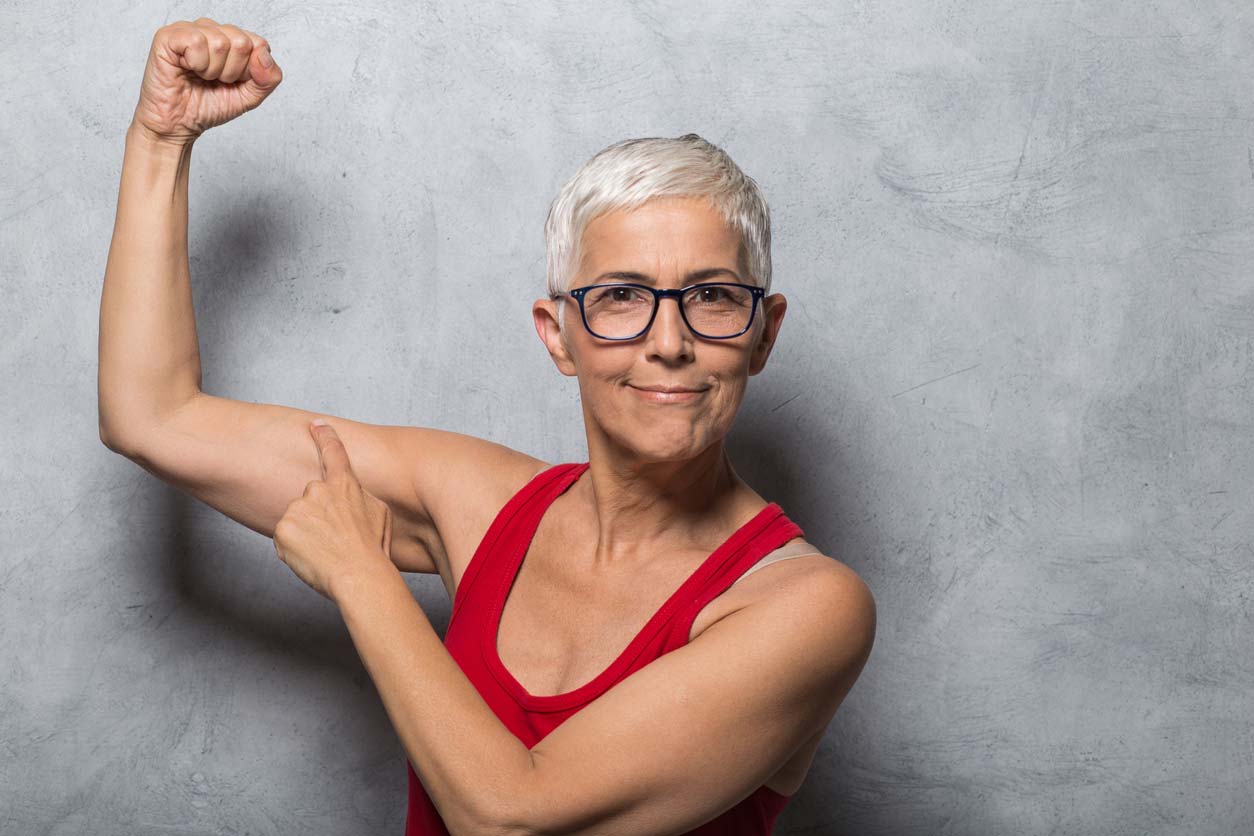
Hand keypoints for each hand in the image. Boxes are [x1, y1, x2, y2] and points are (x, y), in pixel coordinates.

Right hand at [131, 18, 281, 146]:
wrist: (178, 124)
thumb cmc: (209, 106)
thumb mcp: (250, 96)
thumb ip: (268, 78)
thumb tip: (264, 53)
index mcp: (233, 40)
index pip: (259, 45)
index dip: (249, 71)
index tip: (233, 82)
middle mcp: (213, 30)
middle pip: (241, 42)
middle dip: (231, 72)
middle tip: (214, 81)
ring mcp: (190, 30)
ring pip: (220, 42)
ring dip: (212, 70)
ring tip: (200, 76)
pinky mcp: (169, 36)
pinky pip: (196, 41)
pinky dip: (196, 64)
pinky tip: (187, 69)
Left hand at [273, 420, 394, 601]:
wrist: (359, 575)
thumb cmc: (373, 549)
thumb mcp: (379, 515)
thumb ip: (360, 498)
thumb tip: (350, 498)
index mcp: (344, 485)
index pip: (334, 453)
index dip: (325, 436)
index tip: (316, 424)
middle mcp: (317, 490)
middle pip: (310, 500)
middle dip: (316, 517)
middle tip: (333, 540)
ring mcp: (298, 508)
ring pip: (296, 520)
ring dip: (305, 535)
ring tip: (326, 552)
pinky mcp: (283, 528)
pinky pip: (285, 538)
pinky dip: (295, 549)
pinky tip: (313, 558)